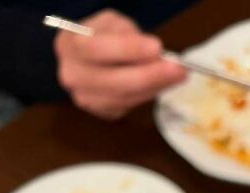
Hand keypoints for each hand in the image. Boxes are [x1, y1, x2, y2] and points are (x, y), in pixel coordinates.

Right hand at [54, 9, 186, 119]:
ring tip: (178, 75)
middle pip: (115, 81)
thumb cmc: (101, 37)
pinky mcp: (102, 113)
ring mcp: (86, 98)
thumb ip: (128, 35)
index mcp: (71, 45)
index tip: (157, 48)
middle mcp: (73, 76)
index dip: (129, 49)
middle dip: (150, 75)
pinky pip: (130, 106)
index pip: (98, 49)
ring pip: (125, 98)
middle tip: (178, 68)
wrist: (85, 59)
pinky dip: (149, 95)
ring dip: (155, 87)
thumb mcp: (111, 24)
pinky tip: (163, 84)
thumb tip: (154, 54)